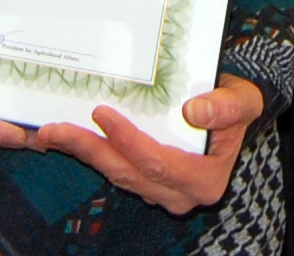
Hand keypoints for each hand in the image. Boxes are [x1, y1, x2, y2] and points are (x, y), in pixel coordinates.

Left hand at [33, 75, 263, 214]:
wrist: (234, 110)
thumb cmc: (237, 103)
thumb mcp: (242, 100)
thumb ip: (224, 107)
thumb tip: (194, 112)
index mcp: (204, 180)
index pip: (158, 163)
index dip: (127, 141)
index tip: (102, 113)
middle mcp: (179, 193)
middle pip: (128, 173)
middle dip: (89, 150)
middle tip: (55, 130)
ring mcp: (161, 190)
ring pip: (116, 173)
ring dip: (83, 153)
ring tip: (50, 133)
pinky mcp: (146, 180)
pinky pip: (115, 169)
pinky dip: (90, 153)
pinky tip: (67, 139)